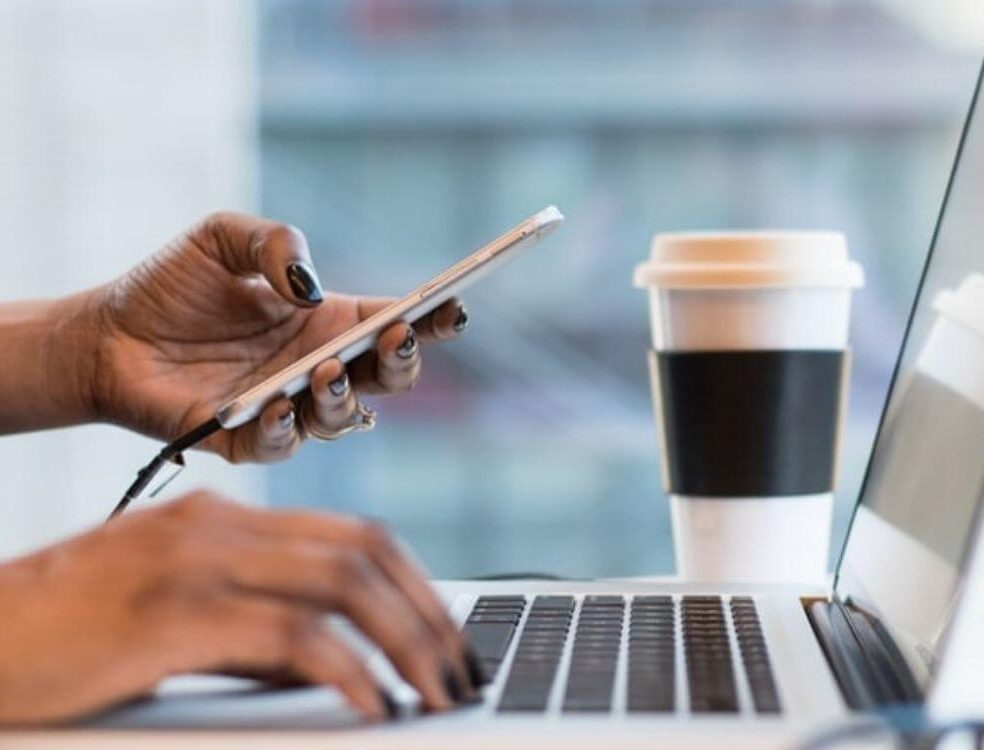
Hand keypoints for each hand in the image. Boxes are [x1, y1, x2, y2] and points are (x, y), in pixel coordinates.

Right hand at [0, 492, 479, 724]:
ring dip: (408, 641)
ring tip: (437, 693)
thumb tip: (336, 666)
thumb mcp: (171, 624)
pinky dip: (349, 670)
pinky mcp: (171, 614)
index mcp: (219, 522)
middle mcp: (215, 528)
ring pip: (344, 583)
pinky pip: (293, 635)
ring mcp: (194, 564)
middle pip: (365, 551)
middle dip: (429, 615)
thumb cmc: (60, 645)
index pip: (353, 534)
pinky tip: (373, 705)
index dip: (417, 584)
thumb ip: (252, 633)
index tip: (450, 637)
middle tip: (462, 672)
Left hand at [88, 212, 467, 461]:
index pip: (397, 323)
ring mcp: (287, 407)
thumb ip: (274, 242)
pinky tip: (277, 404)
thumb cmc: (169, 286)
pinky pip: (281, 446)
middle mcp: (318, 368)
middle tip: (396, 338)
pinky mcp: (244, 440)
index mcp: (328, 322)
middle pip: (388, 378)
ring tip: (325, 371)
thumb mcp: (222, 238)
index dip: (432, 318)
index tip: (453, 306)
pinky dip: (286, 429)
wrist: (102, 335)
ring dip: (344, 397)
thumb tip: (310, 286)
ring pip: (344, 418)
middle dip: (404, 362)